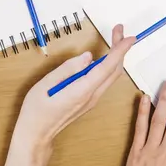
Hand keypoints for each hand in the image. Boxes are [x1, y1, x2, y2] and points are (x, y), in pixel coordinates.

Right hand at [2, 25, 134, 165]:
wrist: (37, 134)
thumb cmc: (37, 110)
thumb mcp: (46, 84)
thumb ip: (68, 68)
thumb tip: (88, 57)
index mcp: (82, 90)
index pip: (107, 67)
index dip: (120, 50)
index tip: (129, 37)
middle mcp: (92, 96)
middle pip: (114, 70)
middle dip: (120, 49)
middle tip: (119, 30)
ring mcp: (92, 100)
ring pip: (111, 76)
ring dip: (115, 57)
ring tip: (113, 40)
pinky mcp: (89, 101)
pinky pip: (104, 81)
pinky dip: (108, 66)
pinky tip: (103, 58)